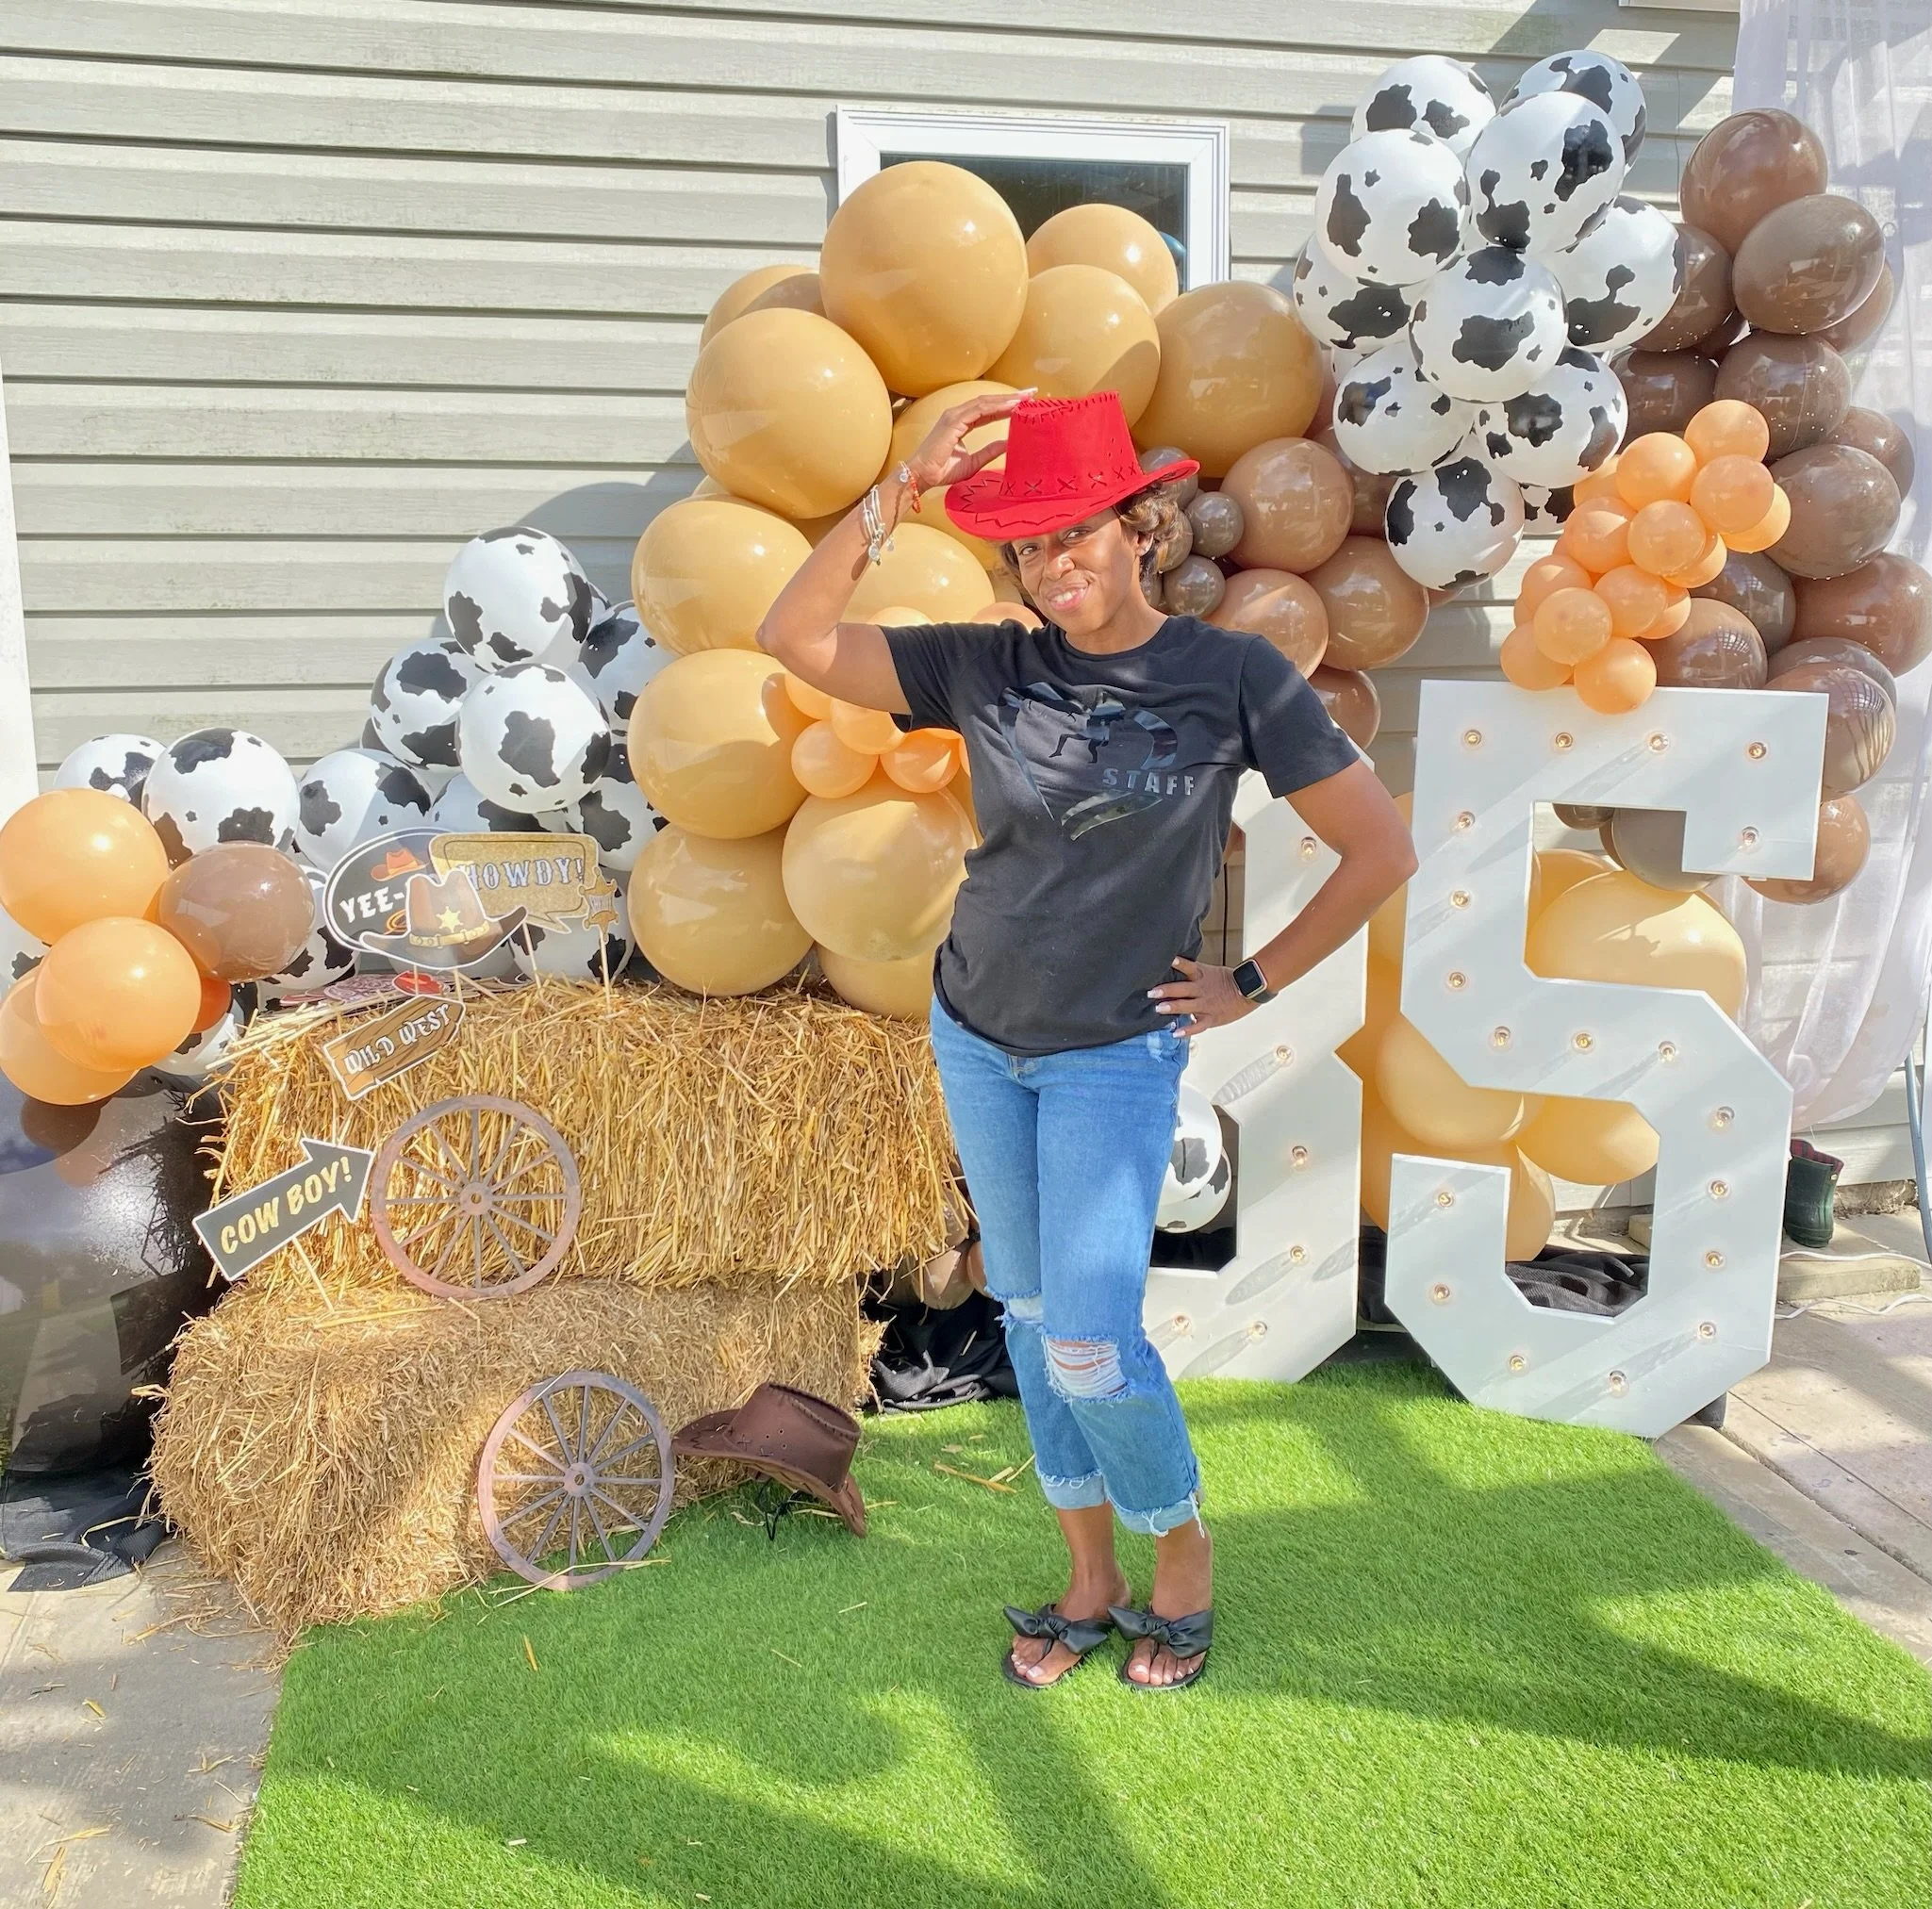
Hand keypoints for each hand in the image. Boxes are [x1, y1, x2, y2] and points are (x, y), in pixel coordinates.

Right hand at [905, 389, 1030, 492]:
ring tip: (1025, 398)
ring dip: (1006, 399)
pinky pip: (979, 410)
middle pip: (988, 401)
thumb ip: (990, 451)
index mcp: (961, 422)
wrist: (923, 476)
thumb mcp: (974, 461)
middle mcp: (957, 415)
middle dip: (1010, 397)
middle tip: (1031, 394)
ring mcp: (954, 415)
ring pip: (985, 402)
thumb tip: (1008, 444)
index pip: (987, 409)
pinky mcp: (953, 421)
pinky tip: (1011, 406)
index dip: (1006, 406)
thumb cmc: (942, 471)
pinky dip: (996, 406)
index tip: (1024, 404)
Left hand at [1148, 957, 1254, 1038]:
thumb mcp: (1210, 972)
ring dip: (1172, 1007)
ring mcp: (1206, 1004)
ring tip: (1158, 1009)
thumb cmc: (1229, 981)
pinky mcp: (1211, 1018)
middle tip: (1151, 992)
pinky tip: (1175, 1033)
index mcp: (1202, 976)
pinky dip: (1187, 1030)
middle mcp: (1202, 990)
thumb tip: (1175, 970)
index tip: (1167, 961)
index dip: (1178, 963)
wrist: (1249, 991)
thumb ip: (1193, 973)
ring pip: (1187, 1006)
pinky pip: (1198, 1025)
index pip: (1188, 967)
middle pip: (1182, 989)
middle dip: (1166, 991)